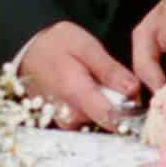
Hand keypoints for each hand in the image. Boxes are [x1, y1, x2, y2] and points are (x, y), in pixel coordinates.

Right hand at [13, 21, 139, 129]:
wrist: (28, 50)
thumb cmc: (57, 44)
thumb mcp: (86, 47)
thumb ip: (110, 70)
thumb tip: (134, 90)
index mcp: (77, 94)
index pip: (112, 119)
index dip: (132, 112)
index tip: (137, 99)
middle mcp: (70, 115)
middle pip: (109, 120)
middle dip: (120, 104)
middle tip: (114, 80)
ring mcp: (64, 121)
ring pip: (99, 120)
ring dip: (106, 104)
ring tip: (98, 81)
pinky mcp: (62, 122)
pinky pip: (87, 120)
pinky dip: (94, 107)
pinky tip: (89, 89)